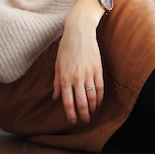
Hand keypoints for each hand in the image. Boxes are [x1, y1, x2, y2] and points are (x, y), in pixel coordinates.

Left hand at [52, 0, 103, 123]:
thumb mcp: (57, 64)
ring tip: (91, 114)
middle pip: (81, 103)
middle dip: (83, 115)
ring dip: (92, 109)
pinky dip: (99, 98)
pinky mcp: (98, 70)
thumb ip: (56, 82)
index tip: (72, 121)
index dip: (70, 114)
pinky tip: (98, 103)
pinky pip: (100, 88)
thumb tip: (54, 98)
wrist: (79, 32)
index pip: (68, 101)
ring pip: (92, 98)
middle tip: (84, 121)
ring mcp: (88, 74)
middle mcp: (76, 78)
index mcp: (64, 77)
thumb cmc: (66, 47)